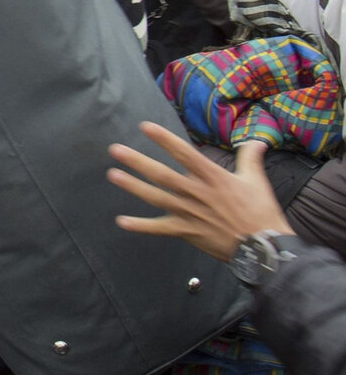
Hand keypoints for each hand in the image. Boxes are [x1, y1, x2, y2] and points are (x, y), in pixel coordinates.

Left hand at [107, 121, 293, 261]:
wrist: (262, 247)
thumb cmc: (260, 212)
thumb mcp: (256, 180)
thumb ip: (250, 158)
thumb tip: (256, 140)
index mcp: (212, 177)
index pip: (184, 153)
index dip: (164, 139)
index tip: (144, 127)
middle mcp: (196, 192)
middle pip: (162, 174)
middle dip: (138, 161)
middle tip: (114, 150)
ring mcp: (188, 213)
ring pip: (156, 197)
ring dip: (133, 186)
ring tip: (113, 175)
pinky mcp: (186, 231)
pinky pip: (159, 228)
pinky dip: (140, 226)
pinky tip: (121, 222)